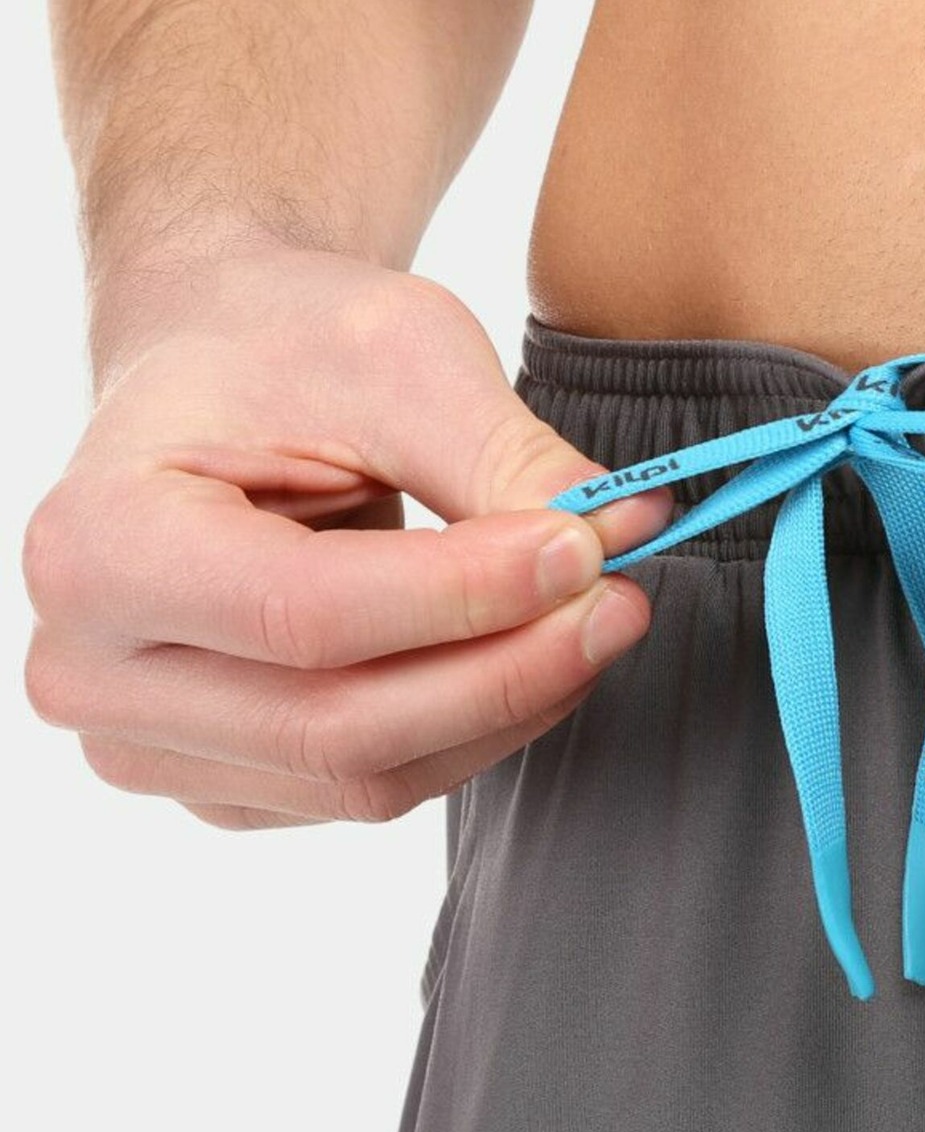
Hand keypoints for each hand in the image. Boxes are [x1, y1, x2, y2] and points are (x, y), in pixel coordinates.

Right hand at [23, 246, 668, 826]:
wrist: (222, 363)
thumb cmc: (292, 342)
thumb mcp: (400, 353)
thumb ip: (504, 458)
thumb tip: (622, 538)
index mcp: (96, 543)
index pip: (307, 614)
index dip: (467, 598)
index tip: (591, 550)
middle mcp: (90, 668)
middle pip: (338, 726)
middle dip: (510, 669)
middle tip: (625, 600)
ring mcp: (146, 744)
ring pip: (367, 777)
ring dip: (508, 707)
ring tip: (598, 617)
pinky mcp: (221, 783)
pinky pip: (369, 789)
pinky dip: (471, 730)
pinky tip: (528, 655)